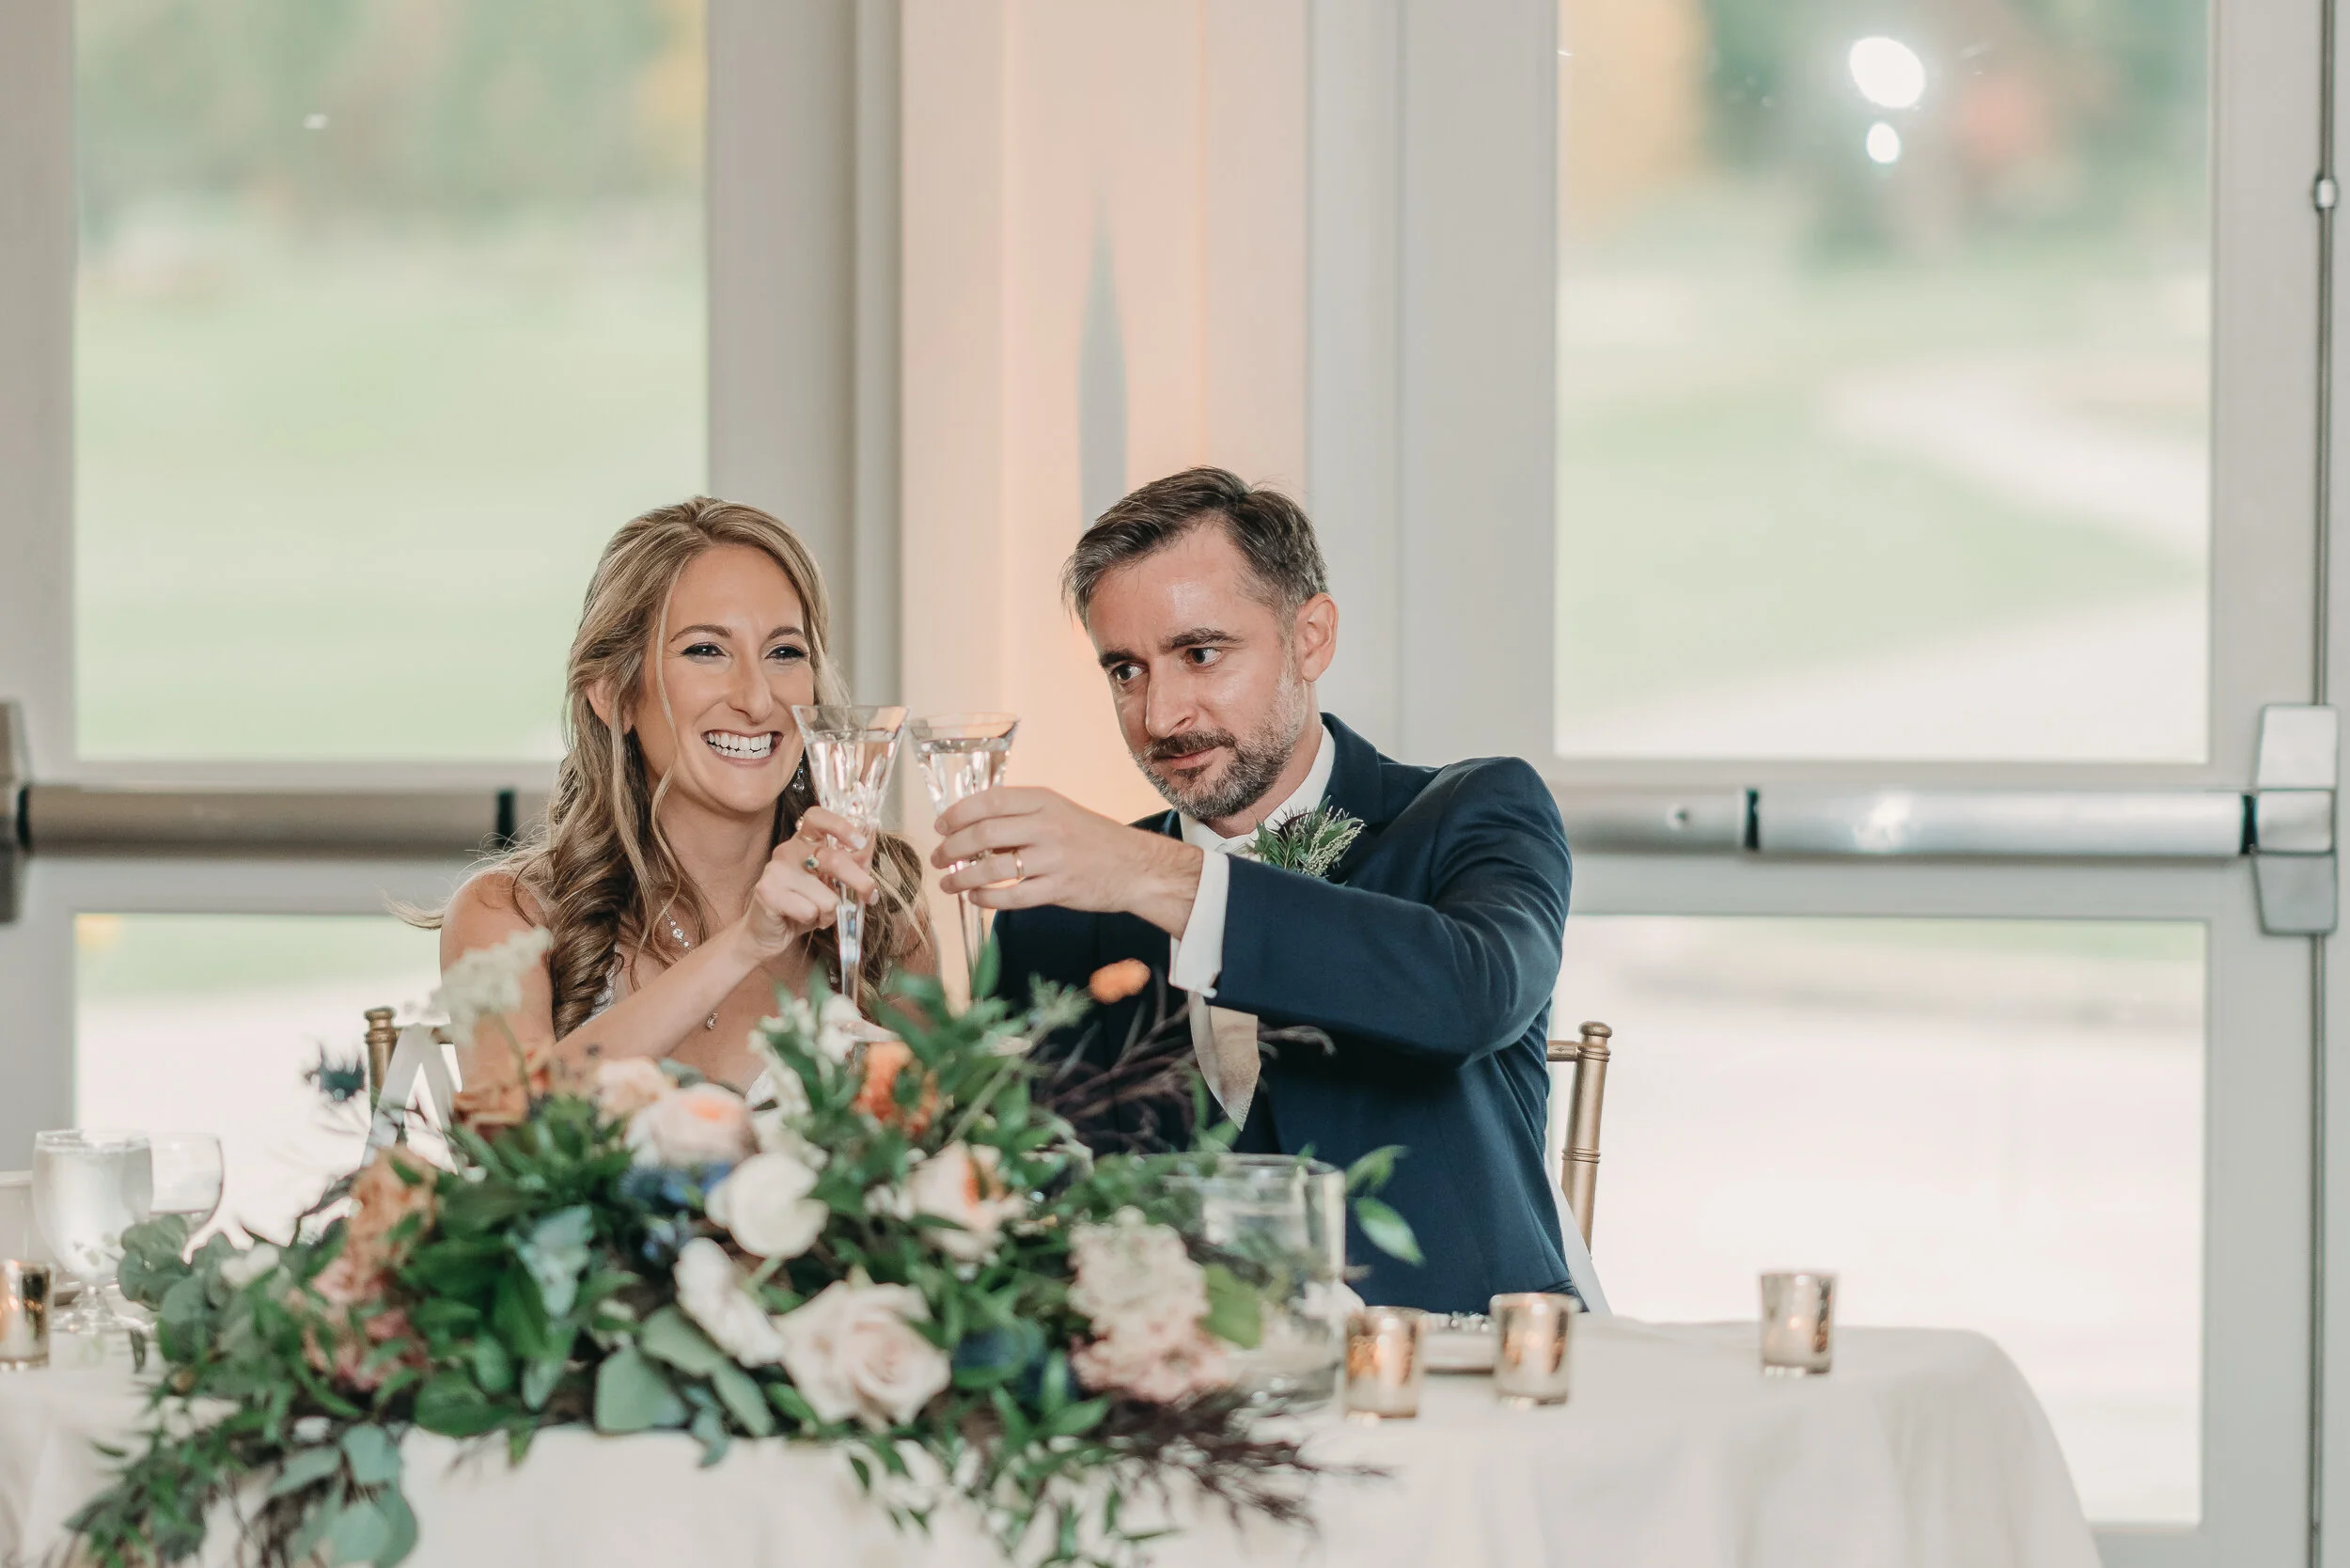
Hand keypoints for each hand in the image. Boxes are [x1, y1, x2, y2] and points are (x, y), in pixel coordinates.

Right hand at [737, 807, 880, 958]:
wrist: (769, 932)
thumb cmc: (804, 904)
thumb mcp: (832, 882)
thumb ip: (851, 862)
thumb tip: (870, 842)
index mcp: (805, 841)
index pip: (817, 817)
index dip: (841, 826)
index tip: (860, 843)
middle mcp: (789, 850)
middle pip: (834, 860)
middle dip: (860, 882)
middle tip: (869, 896)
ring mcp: (776, 870)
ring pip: (827, 896)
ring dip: (829, 912)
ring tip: (817, 913)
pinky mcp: (768, 892)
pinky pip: (810, 911)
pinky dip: (814, 921)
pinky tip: (801, 918)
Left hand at [933, 787, 1201, 935]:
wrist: (1136, 866)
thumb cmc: (1092, 839)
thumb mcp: (1059, 813)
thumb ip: (1020, 819)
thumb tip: (971, 830)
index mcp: (1044, 801)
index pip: (989, 800)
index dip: (957, 813)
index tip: (940, 826)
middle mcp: (1047, 826)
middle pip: (984, 833)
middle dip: (951, 847)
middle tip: (938, 857)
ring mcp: (1053, 858)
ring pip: (992, 867)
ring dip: (962, 877)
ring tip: (948, 883)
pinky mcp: (1058, 888)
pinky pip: (1012, 896)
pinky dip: (986, 899)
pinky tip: (975, 899)